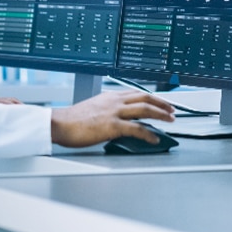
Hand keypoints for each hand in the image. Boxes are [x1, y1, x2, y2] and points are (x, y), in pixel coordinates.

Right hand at [50, 91, 174, 147]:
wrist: (59, 123)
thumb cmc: (71, 119)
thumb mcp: (93, 108)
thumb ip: (107, 109)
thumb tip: (116, 117)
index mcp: (110, 96)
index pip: (136, 93)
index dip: (151, 97)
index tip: (160, 101)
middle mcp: (114, 101)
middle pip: (145, 98)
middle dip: (162, 103)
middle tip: (172, 109)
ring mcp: (114, 112)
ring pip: (145, 109)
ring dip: (161, 114)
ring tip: (170, 119)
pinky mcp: (112, 126)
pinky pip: (137, 129)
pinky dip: (148, 134)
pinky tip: (154, 138)